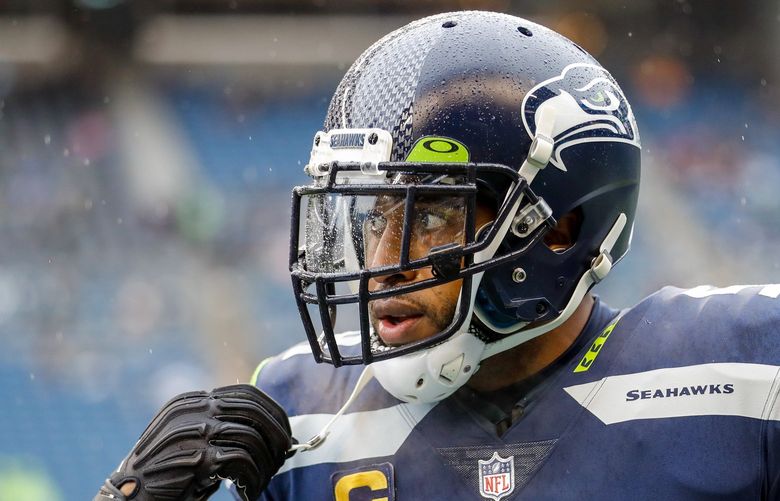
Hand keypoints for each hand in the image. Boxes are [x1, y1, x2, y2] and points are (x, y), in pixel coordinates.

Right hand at [94, 384, 291, 500]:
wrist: (130, 496)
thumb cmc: (167, 474)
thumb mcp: (191, 439)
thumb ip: (219, 427)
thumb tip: (270, 430)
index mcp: (193, 401)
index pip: (247, 393)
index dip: (273, 411)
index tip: (286, 431)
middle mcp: (195, 409)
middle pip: (254, 410)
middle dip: (277, 434)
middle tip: (284, 455)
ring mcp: (196, 431)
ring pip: (251, 437)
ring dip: (265, 463)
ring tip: (262, 481)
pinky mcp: (199, 456)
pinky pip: (242, 461)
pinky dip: (253, 478)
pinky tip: (249, 491)